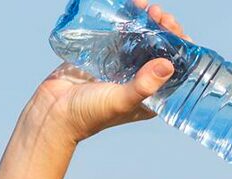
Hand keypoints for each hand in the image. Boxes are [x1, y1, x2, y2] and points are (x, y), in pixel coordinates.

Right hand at [16, 0, 194, 143]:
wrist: (52, 113)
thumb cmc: (87, 114)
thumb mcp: (120, 101)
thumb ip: (143, 85)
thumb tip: (168, 65)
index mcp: (152, 96)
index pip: (176, 69)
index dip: (180, 47)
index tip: (175, 29)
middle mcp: (140, 81)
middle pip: (160, 50)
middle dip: (163, 30)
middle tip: (159, 14)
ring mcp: (122, 68)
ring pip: (141, 40)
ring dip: (146, 23)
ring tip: (146, 8)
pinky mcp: (104, 58)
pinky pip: (120, 37)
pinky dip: (125, 22)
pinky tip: (128, 10)